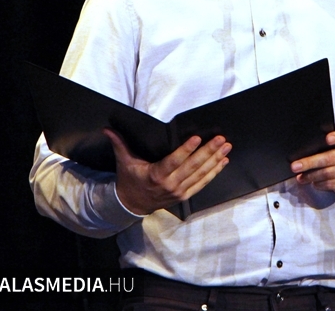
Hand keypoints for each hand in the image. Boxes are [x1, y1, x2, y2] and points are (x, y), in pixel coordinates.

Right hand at [103, 128, 231, 215]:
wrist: (131, 205)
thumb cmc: (129, 180)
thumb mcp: (124, 162)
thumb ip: (119, 144)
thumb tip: (107, 129)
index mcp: (155, 175)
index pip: (174, 161)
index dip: (186, 150)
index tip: (197, 138)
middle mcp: (169, 184)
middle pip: (192, 167)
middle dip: (208, 152)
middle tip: (221, 139)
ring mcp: (179, 191)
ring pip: (200, 175)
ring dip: (215, 160)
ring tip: (226, 147)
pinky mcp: (185, 196)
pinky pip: (202, 183)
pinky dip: (214, 172)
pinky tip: (223, 162)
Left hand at [290, 129, 334, 195]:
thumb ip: (325, 144)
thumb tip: (302, 151)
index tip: (327, 139)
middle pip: (331, 157)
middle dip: (311, 162)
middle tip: (295, 166)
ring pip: (329, 173)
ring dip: (312, 176)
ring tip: (300, 177)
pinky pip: (332, 184)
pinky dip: (320, 184)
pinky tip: (313, 183)